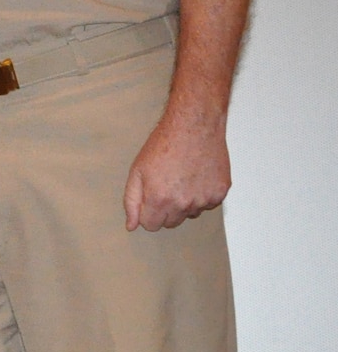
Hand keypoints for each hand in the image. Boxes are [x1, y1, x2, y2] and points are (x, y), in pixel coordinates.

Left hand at [123, 112, 230, 231]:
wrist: (193, 126)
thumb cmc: (164, 144)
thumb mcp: (137, 171)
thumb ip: (132, 201)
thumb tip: (132, 225)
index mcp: (160, 199)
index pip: (151, 226)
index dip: (147, 213)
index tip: (150, 198)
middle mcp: (184, 204)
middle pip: (171, 223)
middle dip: (165, 210)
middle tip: (165, 185)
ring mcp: (204, 200)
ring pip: (190, 214)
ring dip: (184, 203)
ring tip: (181, 177)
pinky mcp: (220, 193)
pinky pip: (207, 204)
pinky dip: (201, 195)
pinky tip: (196, 175)